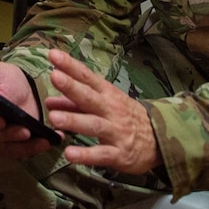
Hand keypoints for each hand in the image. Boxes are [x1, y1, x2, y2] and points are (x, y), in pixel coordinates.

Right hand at [0, 61, 54, 159]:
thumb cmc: (4, 80)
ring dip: (24, 146)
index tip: (0, 121)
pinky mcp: (14, 145)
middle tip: (24, 131)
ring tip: (41, 139)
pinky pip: (22, 152)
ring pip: (8, 148)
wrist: (23, 89)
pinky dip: (35, 149)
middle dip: (10, 135)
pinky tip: (47, 142)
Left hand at [45, 48, 161, 173]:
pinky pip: (101, 154)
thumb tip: (49, 102)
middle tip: (54, 77)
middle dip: (72, 87)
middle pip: (90, 97)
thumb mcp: (103, 104)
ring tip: (54, 117)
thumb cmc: (125, 117)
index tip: (54, 54)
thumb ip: (74, 103)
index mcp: (107, 94)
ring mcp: (116, 132)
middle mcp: (112, 110)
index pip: (87, 77)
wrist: (159, 139)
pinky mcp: (120, 154)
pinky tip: (70, 154)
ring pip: (94, 125)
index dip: (71, 65)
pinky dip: (86, 154)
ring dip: (74, 120)